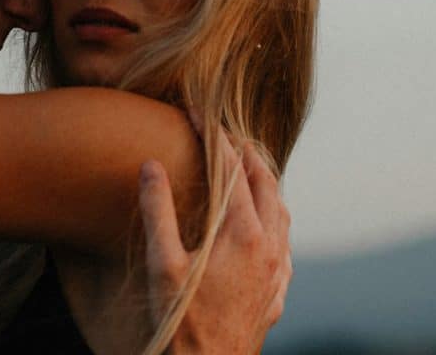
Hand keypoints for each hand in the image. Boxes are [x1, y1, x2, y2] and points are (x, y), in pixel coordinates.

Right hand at [138, 134, 291, 353]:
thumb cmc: (182, 321)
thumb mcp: (163, 264)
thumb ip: (158, 210)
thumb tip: (150, 166)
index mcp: (243, 233)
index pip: (231, 168)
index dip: (214, 135)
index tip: (198, 113)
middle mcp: (270, 246)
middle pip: (265, 182)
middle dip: (244, 151)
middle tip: (224, 132)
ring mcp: (279, 269)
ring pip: (281, 211)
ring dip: (264, 183)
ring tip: (246, 168)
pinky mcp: (278, 290)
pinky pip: (285, 241)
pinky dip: (274, 218)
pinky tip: (263, 224)